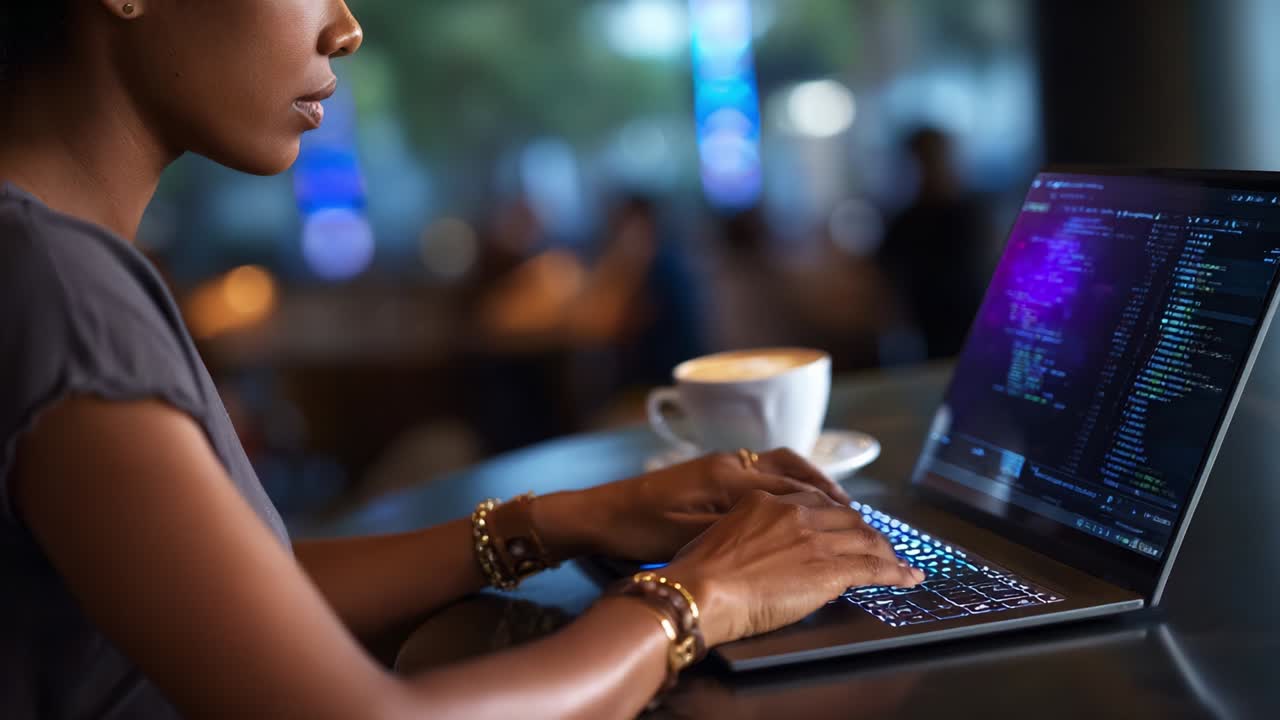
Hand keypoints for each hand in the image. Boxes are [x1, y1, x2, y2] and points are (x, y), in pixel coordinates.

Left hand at [576, 448, 852, 562]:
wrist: (601, 514)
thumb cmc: (640, 530)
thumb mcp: (692, 536)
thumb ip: (739, 530)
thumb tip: (787, 531)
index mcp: (727, 478)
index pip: (791, 487)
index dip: (825, 504)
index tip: (854, 521)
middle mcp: (729, 463)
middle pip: (792, 468)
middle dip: (826, 488)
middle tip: (855, 512)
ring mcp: (720, 464)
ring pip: (779, 465)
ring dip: (809, 482)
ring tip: (834, 504)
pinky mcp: (711, 472)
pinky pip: (762, 470)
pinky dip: (787, 483)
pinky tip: (796, 502)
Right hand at [663, 491, 923, 646]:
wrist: (701, 590)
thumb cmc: (694, 573)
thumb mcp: (718, 538)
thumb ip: (745, 537)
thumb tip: (754, 553)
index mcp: (764, 501)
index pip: (811, 501)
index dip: (831, 513)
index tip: (839, 522)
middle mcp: (794, 514)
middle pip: (844, 516)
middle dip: (863, 529)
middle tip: (873, 543)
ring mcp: (815, 540)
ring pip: (865, 538)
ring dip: (886, 551)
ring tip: (897, 562)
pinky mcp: (830, 569)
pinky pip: (874, 568)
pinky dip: (897, 572)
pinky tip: (909, 578)